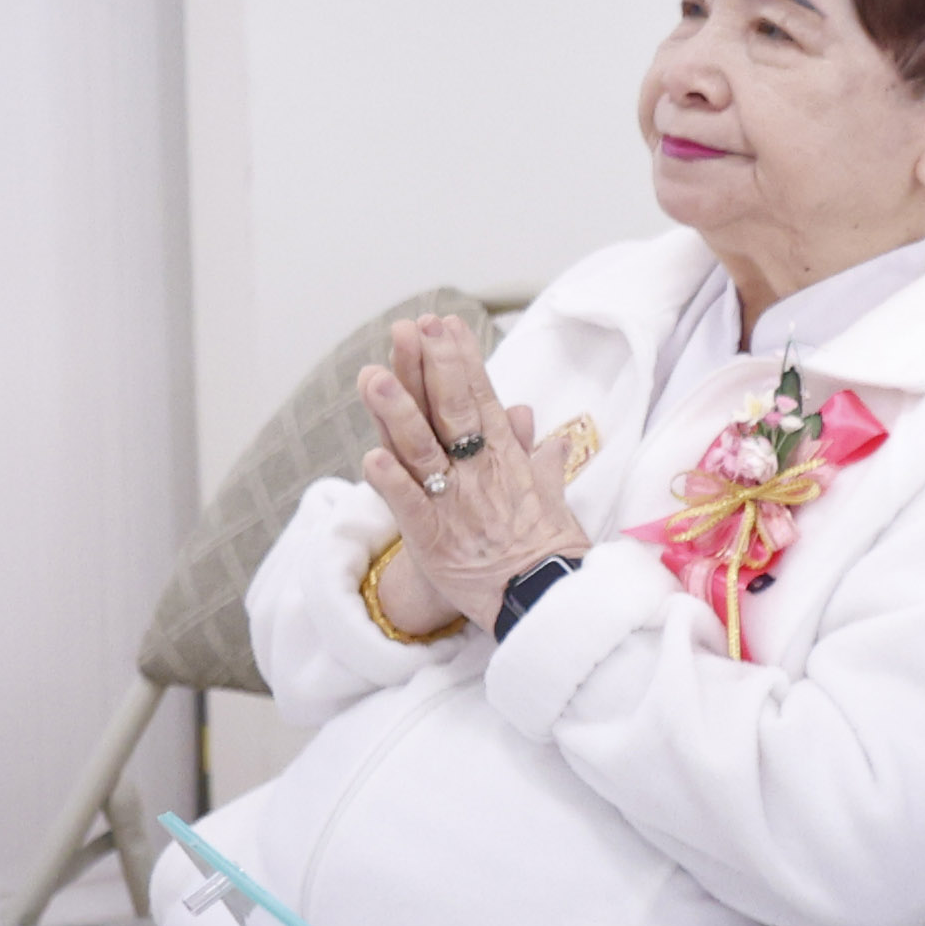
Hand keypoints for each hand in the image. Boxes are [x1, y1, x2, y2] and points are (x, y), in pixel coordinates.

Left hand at [358, 315, 590, 634]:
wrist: (550, 602)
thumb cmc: (551, 553)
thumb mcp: (554, 501)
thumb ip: (546, 463)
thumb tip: (552, 434)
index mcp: (508, 461)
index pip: (482, 399)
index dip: (461, 360)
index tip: (445, 323)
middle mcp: (480, 474)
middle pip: (453, 411)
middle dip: (433, 366)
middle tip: (415, 326)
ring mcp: (456, 505)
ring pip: (423, 450)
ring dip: (398, 413)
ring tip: (373, 377)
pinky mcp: (436, 541)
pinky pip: (411, 507)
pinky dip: (391, 483)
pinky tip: (370, 456)